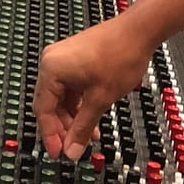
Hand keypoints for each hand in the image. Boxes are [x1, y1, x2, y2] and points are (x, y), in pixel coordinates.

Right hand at [34, 20, 151, 161]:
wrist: (140, 31)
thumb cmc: (120, 55)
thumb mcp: (100, 99)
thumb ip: (83, 127)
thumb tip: (72, 150)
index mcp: (51, 69)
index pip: (44, 110)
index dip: (51, 135)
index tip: (58, 153)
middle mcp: (52, 62)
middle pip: (51, 104)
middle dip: (64, 127)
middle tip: (73, 147)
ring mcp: (64, 59)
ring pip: (63, 98)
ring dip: (74, 118)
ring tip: (89, 135)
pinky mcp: (76, 59)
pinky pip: (72, 87)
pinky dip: (80, 104)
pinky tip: (92, 118)